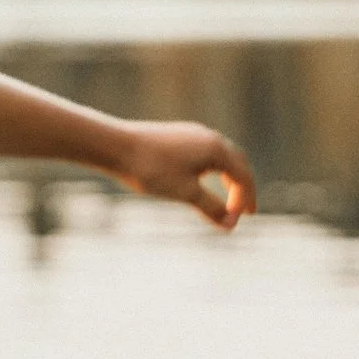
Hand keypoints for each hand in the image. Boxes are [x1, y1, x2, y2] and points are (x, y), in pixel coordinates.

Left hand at [112, 119, 256, 229]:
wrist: (113, 145)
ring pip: (218, 158)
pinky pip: (201, 154)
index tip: (239, 221)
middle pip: (235, 163)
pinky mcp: (174, 136)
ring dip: (226, 179)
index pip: (243, 176)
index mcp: (217, 149)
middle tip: (244, 210)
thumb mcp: (185, 193)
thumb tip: (230, 224)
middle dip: (241, 188)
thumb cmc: (151, 169)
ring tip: (225, 199)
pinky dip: (209, 171)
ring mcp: (190, 134)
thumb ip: (211, 208)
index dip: (244, 200)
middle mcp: (207, 137)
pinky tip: (199, 182)